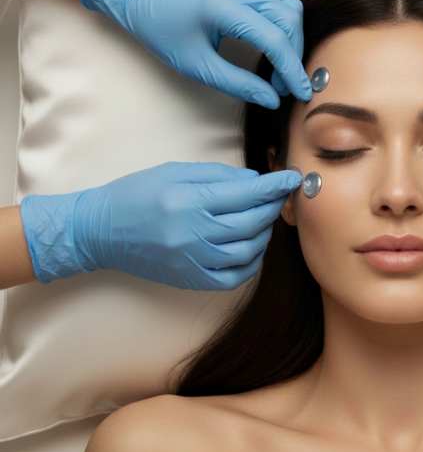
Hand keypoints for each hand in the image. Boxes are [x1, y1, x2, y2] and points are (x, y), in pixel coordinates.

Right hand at [19, 162, 301, 289]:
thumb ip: (219, 176)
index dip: (274, 186)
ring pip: (249, 251)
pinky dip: (251, 262)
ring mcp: (192, 261)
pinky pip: (234, 277)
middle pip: (252, 222)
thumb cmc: (137, 194)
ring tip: (262, 219)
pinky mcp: (190, 279)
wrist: (99, 231)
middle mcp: (193, 233)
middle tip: (278, 196)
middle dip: (272, 207)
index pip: (246, 194)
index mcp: (189, 202)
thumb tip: (256, 181)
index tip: (292, 178)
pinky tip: (251, 247)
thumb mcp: (176, 173)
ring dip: (264, 234)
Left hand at [77, 0, 310, 107]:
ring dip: (294, 36)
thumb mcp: (196, 66)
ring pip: (291, 5)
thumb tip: (271, 99)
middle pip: (289, 19)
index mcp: (222, 8)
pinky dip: (289, 20)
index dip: (291, 70)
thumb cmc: (162, 29)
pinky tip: (278, 41)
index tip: (300, 93)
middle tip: (282, 83)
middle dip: (294, 54)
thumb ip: (237, 84)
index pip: (274, 39)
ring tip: (280, 64)